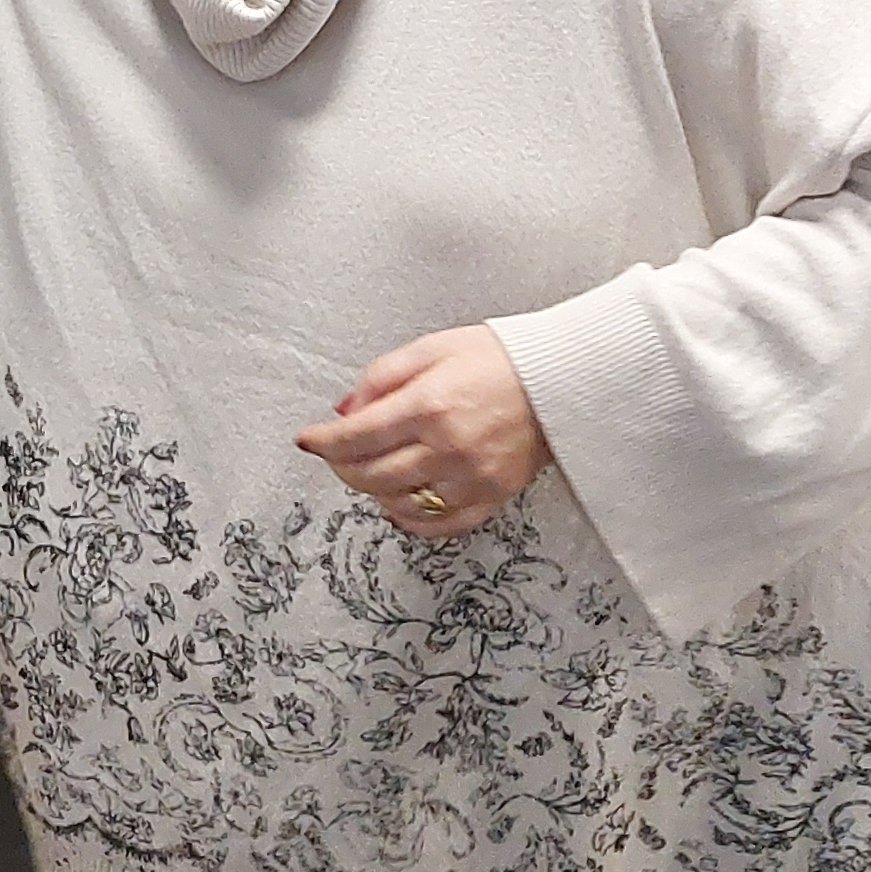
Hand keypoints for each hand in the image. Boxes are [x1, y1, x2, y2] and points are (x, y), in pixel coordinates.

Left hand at [293, 326, 548, 539]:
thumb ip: (381, 377)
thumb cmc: (499, 358)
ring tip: (367, 470)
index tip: (307, 440)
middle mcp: (449, 447)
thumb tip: (344, 411)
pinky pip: (440, 522)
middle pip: (371, 475)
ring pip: (400, 501)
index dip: (323, 442)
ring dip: (372, 490)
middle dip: (341, 467)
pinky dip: (410, 519)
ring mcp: (472, 477)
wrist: (562, 379)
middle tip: (334, 454)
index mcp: (430, 404)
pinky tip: (396, 505)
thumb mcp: (431, 348)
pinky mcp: (493, 496)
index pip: (357, 436)